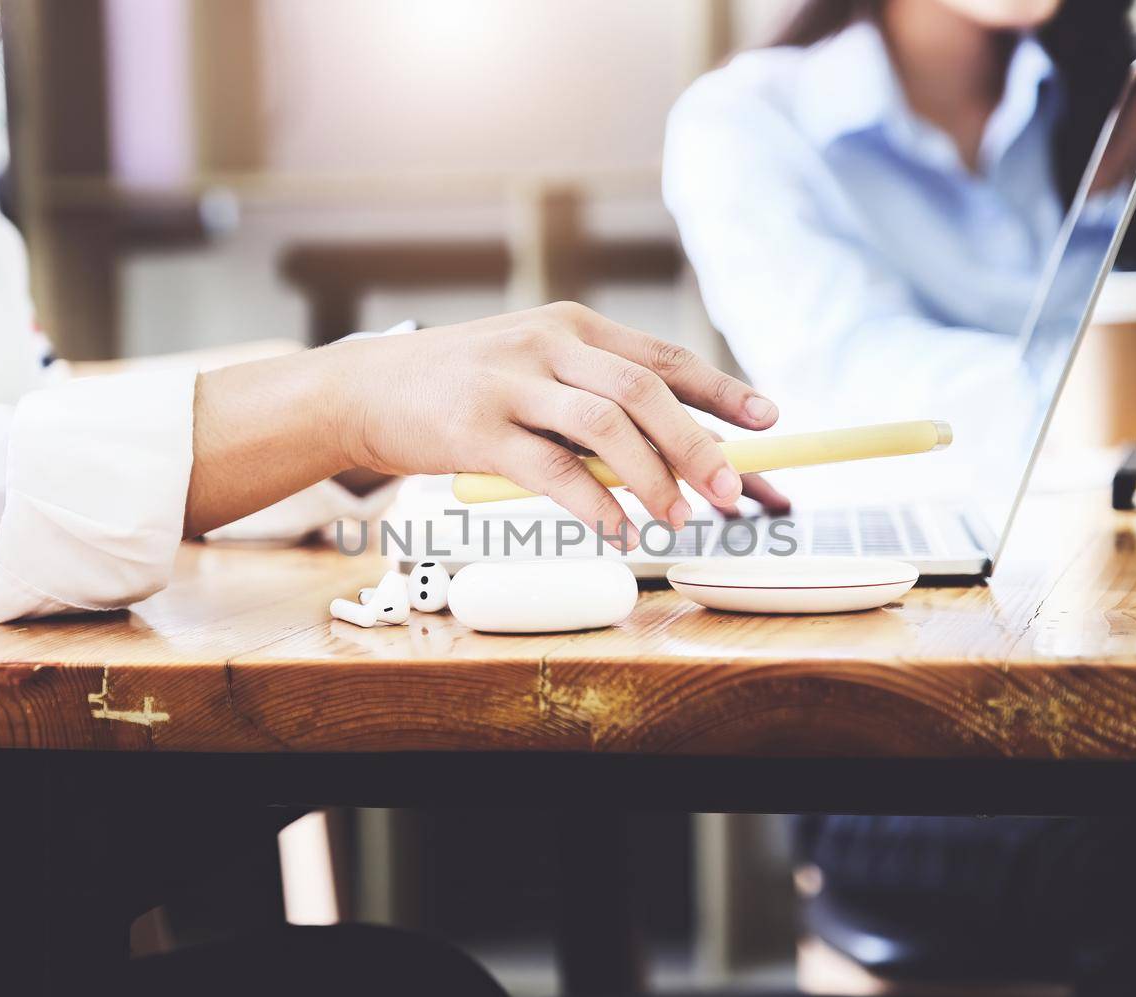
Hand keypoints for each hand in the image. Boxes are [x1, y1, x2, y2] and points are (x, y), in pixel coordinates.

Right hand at [322, 303, 779, 543]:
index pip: (663, 358)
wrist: (366, 389)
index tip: (769, 421)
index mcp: (573, 326)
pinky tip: (620, 531)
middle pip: (645, 391)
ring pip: (605, 424)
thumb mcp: (534, 369)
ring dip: (654, 477)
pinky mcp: (477, 430)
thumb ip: (594, 395)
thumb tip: (672, 451)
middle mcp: (549, 343)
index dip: (722, 390)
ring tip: (682, 519)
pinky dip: (595, 504)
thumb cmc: (463, 388)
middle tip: (736, 492)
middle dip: (701, 444)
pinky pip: (551, 469)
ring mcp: (511, 383)